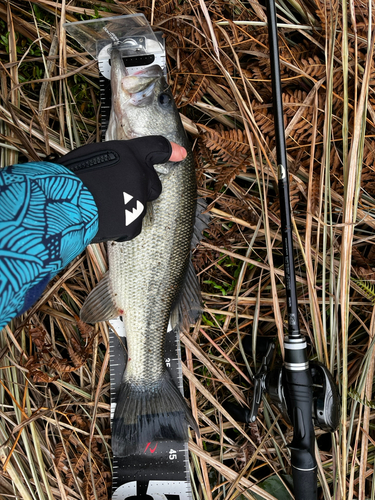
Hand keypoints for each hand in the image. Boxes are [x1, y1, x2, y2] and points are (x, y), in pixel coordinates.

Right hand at [56, 136, 186, 242]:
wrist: (62, 201)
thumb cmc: (71, 176)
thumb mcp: (95, 154)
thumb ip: (117, 160)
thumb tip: (124, 169)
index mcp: (131, 154)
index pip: (157, 147)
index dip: (170, 151)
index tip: (181, 154)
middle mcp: (140, 176)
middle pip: (154, 186)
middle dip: (141, 190)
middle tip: (115, 191)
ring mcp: (139, 201)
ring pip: (140, 208)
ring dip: (127, 208)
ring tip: (101, 206)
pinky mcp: (133, 224)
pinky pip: (131, 227)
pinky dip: (119, 226)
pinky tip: (101, 220)